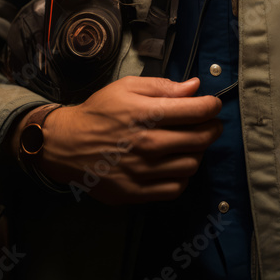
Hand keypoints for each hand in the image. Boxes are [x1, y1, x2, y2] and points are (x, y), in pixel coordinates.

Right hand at [14, 75, 223, 204]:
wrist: (66, 144)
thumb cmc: (99, 111)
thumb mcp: (127, 87)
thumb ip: (163, 86)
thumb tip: (195, 87)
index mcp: (146, 113)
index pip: (196, 111)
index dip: (212, 106)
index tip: (213, 105)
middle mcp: (147, 143)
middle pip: (199, 139)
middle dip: (212, 129)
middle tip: (211, 124)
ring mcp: (142, 171)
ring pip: (191, 165)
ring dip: (198, 153)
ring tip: (192, 144)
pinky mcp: (136, 193)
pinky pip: (175, 188)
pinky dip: (183, 176)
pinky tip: (177, 164)